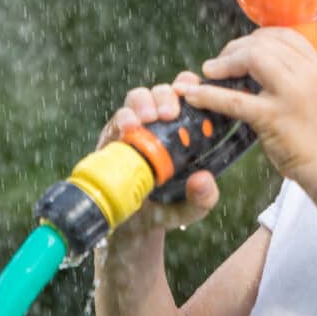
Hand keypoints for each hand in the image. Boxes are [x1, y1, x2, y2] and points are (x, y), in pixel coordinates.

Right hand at [95, 72, 219, 241]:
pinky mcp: (113, 136)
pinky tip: (129, 128)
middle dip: (168, 95)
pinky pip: (118, 118)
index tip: (197, 92)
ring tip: (148, 118)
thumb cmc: (165, 211)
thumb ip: (202, 198)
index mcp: (186, 132)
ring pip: (139, 97)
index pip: (192, 97)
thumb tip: (203, 179)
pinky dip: (124, 118)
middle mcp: (161, 124)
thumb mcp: (189, 210)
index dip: (193, 87)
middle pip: (165, 91)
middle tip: (170, 113)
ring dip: (144, 102)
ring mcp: (136, 128)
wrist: (129, 228)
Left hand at [178, 27, 316, 188]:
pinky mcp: (274, 118)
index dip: (257, 38)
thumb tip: (261, 69)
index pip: (283, 35)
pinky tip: (192, 95)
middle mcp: (306, 74)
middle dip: (235, 49)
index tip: (242, 49)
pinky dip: (209, 94)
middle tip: (219, 64)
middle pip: (263, 43)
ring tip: (208, 73)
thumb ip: (296, 79)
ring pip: (250, 59)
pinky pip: (234, 99)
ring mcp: (291, 94)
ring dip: (224, 63)